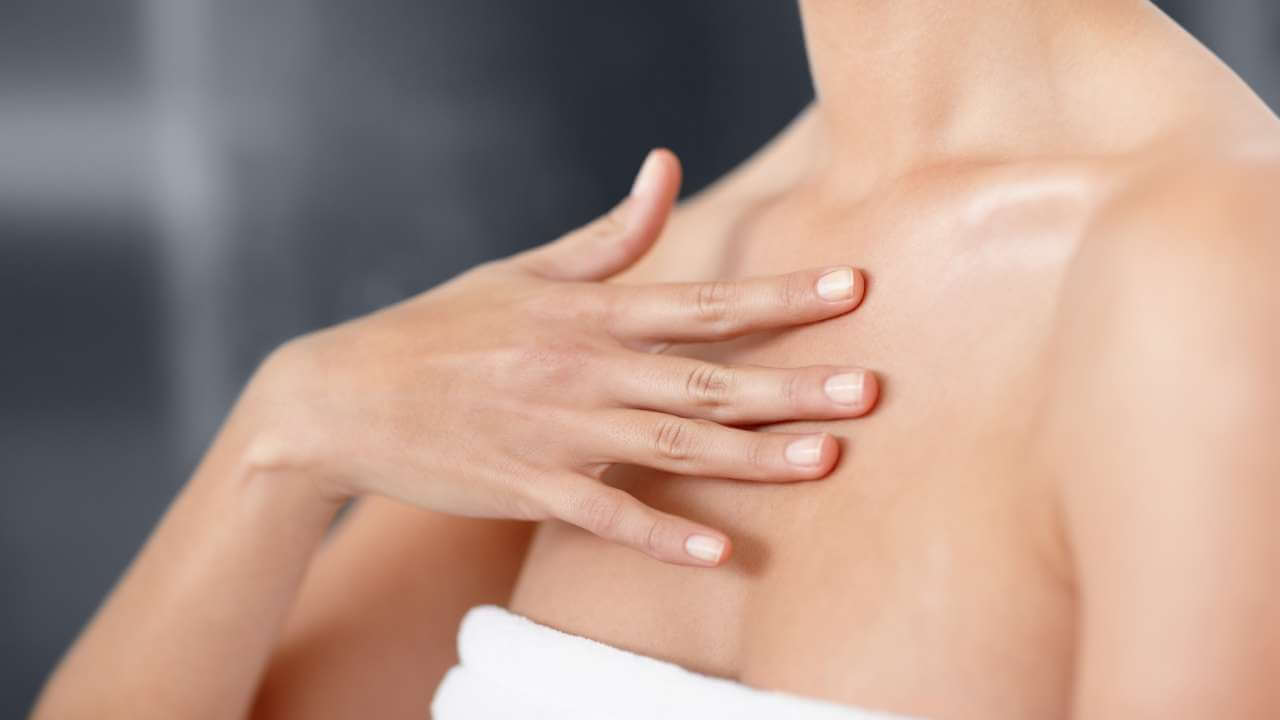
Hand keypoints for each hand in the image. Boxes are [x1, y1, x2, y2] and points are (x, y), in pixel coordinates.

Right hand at [245, 149, 877, 565]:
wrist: (342, 397)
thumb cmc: (441, 328)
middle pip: (704, 378)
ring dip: (749, 455)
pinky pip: (603, 515)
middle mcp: (581, 368)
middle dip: (792, 383)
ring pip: (669, 445)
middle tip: (871, 390)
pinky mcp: (526, 487)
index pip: (702, 301)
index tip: (853, 290)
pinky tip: (717, 549)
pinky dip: (659, 533)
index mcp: (586, 312)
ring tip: (826, 460)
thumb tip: (665, 166)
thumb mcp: (524, 270)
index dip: (780, 295)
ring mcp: (554, 431)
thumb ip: (609, 235)